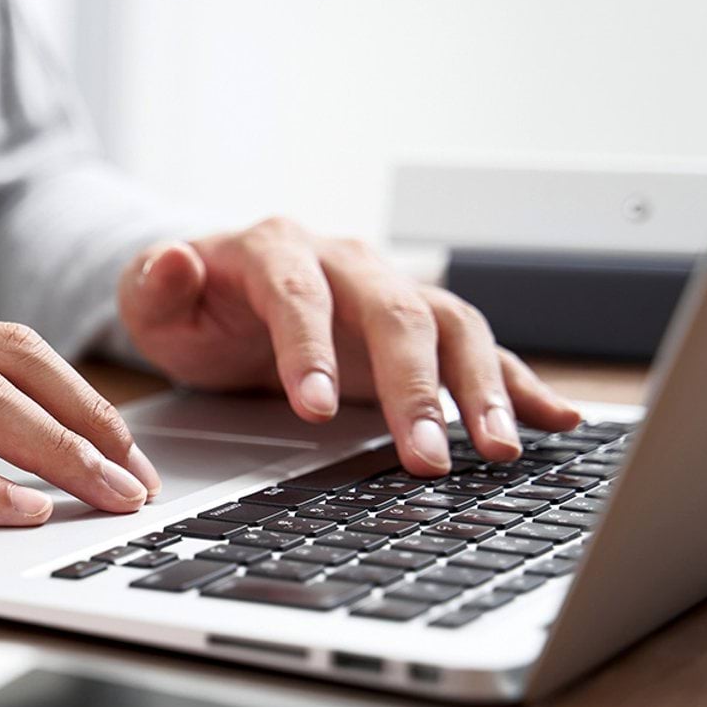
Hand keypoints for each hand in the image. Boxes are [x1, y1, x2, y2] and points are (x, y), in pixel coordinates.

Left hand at [117, 218, 580, 474]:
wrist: (220, 292)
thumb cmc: (189, 304)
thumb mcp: (150, 299)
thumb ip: (153, 285)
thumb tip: (171, 259)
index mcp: (277, 250)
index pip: (300, 294)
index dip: (310, 348)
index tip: (315, 409)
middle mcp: (347, 262)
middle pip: (394, 312)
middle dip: (414, 386)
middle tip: (425, 457)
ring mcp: (390, 292)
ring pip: (450, 328)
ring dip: (479, 389)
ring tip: (498, 450)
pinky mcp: (419, 330)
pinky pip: (478, 350)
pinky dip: (518, 382)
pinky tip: (556, 418)